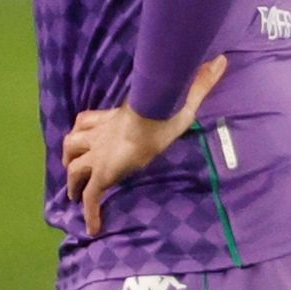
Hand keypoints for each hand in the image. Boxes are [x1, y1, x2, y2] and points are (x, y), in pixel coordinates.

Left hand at [63, 55, 227, 235]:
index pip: (88, 119)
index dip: (84, 127)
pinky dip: (91, 214)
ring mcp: (99, 156)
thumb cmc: (165, 107)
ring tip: (74, 197)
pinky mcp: (104, 174)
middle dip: (69, 155)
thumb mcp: (184, 95)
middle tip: (72, 169)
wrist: (152, 116)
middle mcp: (100, 136)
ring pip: (73, 168)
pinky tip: (94, 229)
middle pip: (72, 142)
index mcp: (113, 119)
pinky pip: (92, 198)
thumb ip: (199, 82)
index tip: (84, 134)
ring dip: (72, 182)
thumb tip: (221, 60)